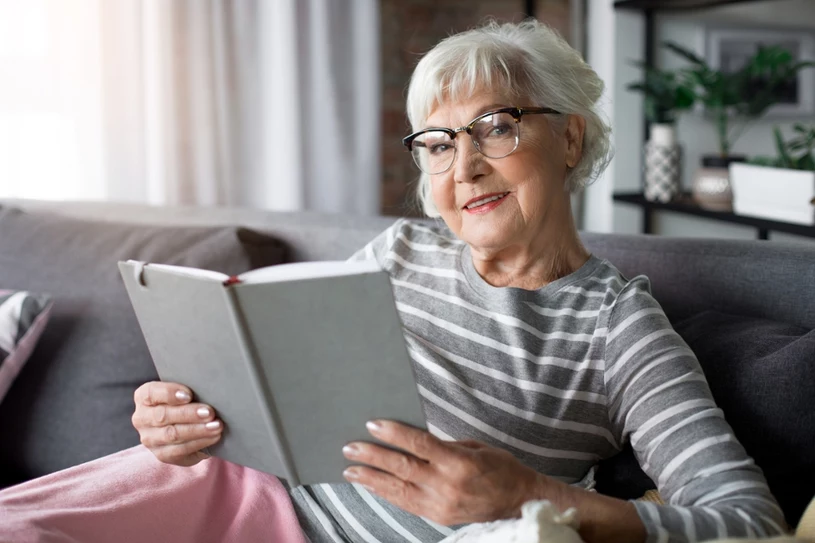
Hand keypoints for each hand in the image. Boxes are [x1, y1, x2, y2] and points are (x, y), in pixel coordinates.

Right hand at [132, 381, 222, 465]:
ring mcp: (150, 439)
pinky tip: (214, 437)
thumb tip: (209, 387)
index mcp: (143, 397)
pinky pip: (180, 450)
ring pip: (172, 435)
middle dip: (189, 414)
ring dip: (197, 430)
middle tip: (210, 412)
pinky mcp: (162, 454)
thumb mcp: (183, 390)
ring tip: (216, 426)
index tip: (189, 395)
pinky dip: (200, 443)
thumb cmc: (186, 400)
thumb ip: (190, 388)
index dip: (169, 393)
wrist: (185, 423)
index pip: (151, 393)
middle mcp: (141, 418)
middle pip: (163, 415)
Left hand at [341, 420, 551, 525]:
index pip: (418, 444)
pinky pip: (406, 504)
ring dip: (372, 479)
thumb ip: (443, 445)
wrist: (520, 501)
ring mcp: (441, 504)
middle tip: (350, 448)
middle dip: (373, 456)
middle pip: (402, 467)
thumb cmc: (501, 468)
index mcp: (458, 462)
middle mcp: (447, 485)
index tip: (372, 424)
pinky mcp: (438, 516)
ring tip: (351, 469)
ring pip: (398, 490)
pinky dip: (386, 493)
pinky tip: (372, 485)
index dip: (393, 433)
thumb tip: (414, 441)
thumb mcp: (475, 447)